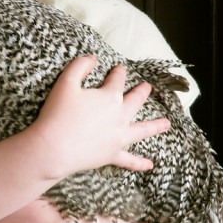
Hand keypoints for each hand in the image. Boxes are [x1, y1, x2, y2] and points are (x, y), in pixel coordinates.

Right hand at [36, 55, 170, 173]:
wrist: (55, 147)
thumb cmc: (58, 114)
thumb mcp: (65, 83)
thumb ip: (79, 66)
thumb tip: (92, 58)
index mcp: (110, 97)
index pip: (117, 80)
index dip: (119, 73)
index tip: (120, 68)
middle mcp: (120, 116)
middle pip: (135, 101)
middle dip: (141, 92)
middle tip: (147, 87)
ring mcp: (119, 137)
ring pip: (142, 130)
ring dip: (155, 126)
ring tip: (167, 124)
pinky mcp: (112, 154)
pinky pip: (129, 160)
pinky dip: (139, 163)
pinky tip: (149, 165)